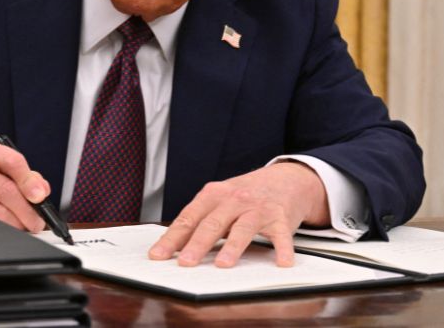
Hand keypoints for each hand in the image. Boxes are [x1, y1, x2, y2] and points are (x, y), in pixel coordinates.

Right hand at [0, 140, 50, 231]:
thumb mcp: (3, 165)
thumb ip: (26, 176)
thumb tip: (42, 192)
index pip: (12, 162)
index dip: (29, 181)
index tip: (40, 197)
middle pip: (5, 191)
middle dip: (27, 211)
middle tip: (38, 222)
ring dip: (16, 224)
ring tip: (26, 226)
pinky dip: (3, 228)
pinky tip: (10, 227)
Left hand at [148, 162, 328, 267]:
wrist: (285, 179)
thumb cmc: (245, 194)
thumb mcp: (219, 200)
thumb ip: (200, 219)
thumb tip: (173, 246)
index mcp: (213, 195)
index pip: (188, 218)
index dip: (172, 238)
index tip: (158, 255)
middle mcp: (234, 199)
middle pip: (212, 223)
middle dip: (197, 244)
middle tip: (185, 263)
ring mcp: (257, 208)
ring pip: (242, 229)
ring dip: (232, 247)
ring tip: (222, 264)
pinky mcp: (280, 218)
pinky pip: (281, 235)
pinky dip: (282, 249)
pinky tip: (281, 262)